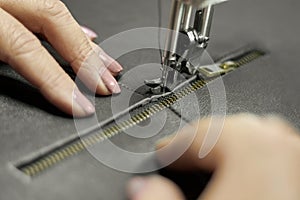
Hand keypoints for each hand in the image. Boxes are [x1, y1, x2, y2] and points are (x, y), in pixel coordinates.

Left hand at [0, 0, 121, 116]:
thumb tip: (33, 91)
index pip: (27, 48)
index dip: (58, 80)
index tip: (81, 106)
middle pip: (55, 21)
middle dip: (87, 58)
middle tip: (107, 85)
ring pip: (57, 13)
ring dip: (86, 43)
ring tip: (108, 66)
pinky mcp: (15, 2)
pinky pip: (48, 10)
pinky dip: (71, 27)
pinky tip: (86, 37)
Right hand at [127, 114, 299, 199]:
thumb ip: (156, 197)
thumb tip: (141, 186)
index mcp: (250, 151)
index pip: (195, 134)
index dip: (170, 144)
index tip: (160, 152)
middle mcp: (281, 149)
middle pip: (228, 126)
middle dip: (200, 139)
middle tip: (181, 154)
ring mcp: (298, 161)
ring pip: (259, 133)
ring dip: (230, 143)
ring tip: (212, 159)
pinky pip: (281, 153)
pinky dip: (258, 156)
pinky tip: (248, 172)